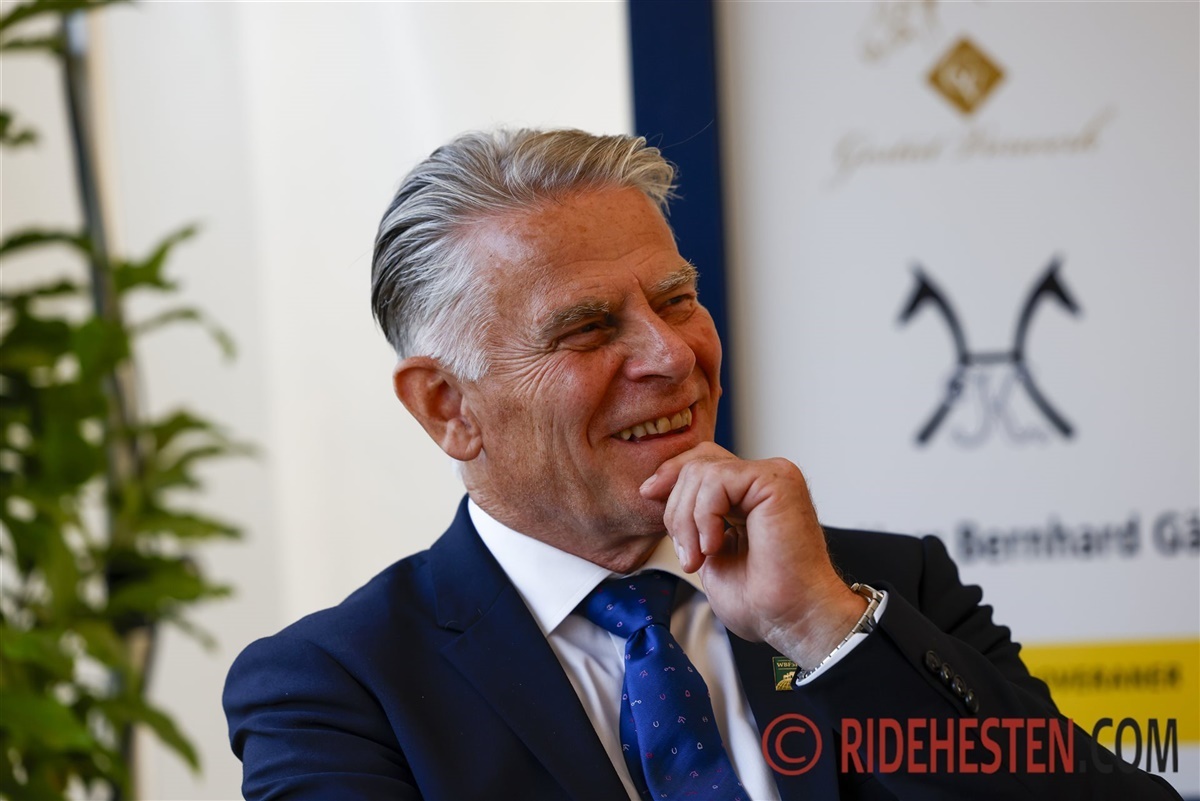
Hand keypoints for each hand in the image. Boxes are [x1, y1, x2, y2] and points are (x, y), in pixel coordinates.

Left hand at [640, 443, 865, 666]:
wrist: (792, 618)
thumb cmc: (761, 599)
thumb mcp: (708, 551)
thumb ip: (690, 518)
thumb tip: (656, 489)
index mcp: (750, 494)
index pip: (702, 461)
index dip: (670, 473)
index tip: (648, 493)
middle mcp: (763, 479)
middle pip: (696, 464)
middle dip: (676, 511)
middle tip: (688, 555)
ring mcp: (772, 476)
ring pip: (700, 473)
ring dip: (687, 521)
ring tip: (701, 557)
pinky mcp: (776, 480)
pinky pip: (717, 481)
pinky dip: (705, 516)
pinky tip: (715, 546)